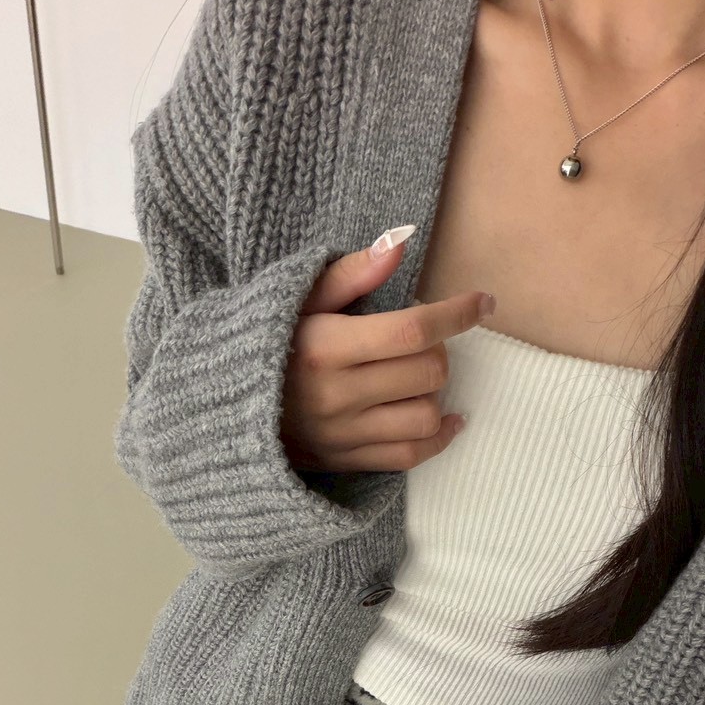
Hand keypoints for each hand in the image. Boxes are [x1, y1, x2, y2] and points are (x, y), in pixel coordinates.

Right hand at [279, 229, 490, 472]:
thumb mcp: (297, 299)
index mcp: (325, 347)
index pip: (412, 330)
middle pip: (427, 372)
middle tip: (427, 340)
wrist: (221, 406)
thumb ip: (350, 274)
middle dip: (441, 350)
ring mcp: (343, 434)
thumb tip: (399, 244)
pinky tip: (446, 419)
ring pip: (426, 417)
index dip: (456, 314)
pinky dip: (438, 437)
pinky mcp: (345, 461)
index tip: (482, 302)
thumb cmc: (268, 342)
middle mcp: (336, 395)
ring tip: (421, 378)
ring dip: (436, 393)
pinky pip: (410, 457)